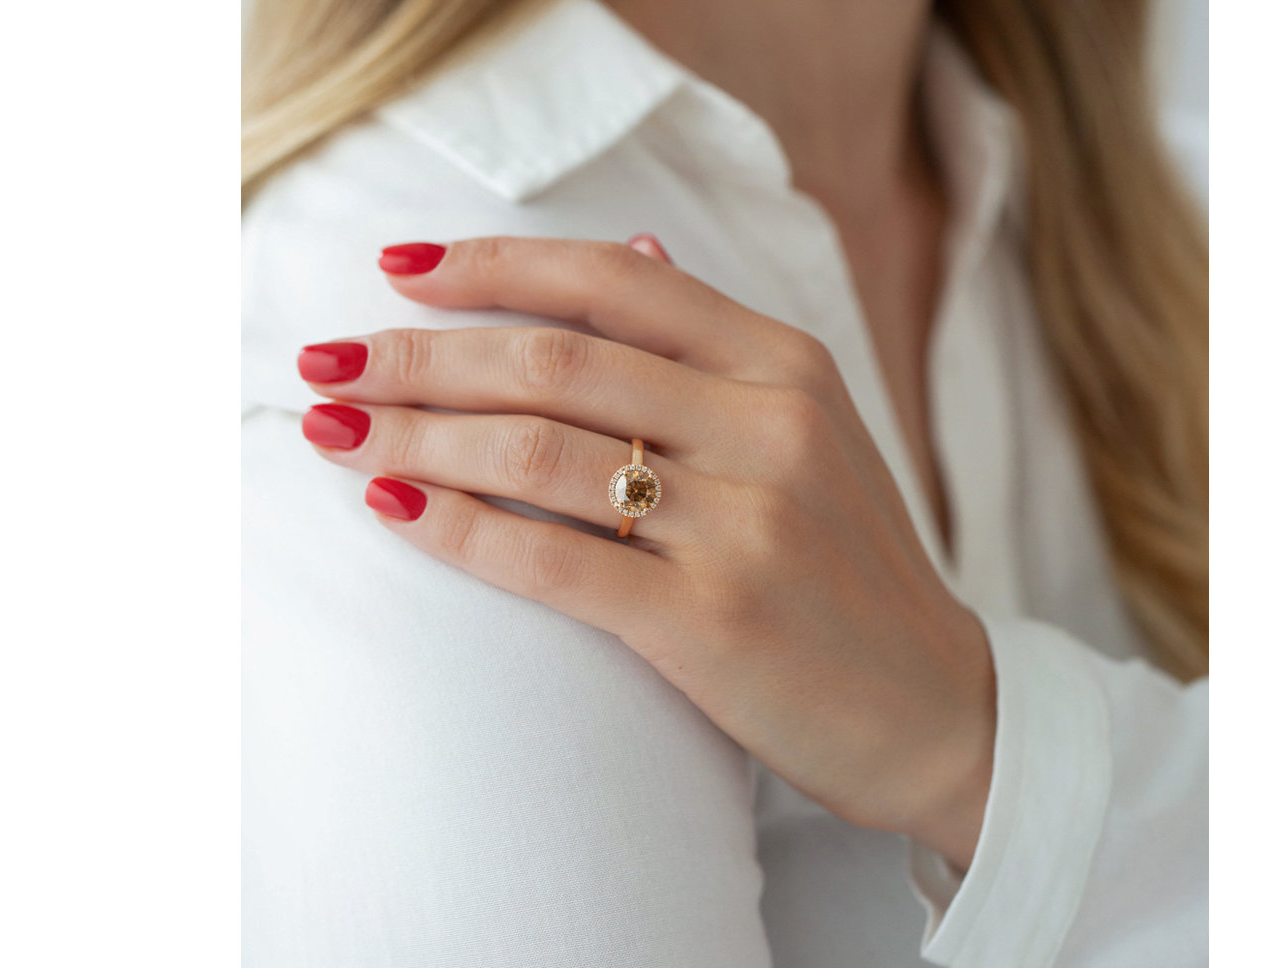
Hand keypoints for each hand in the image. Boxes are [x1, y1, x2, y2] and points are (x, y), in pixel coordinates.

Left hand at [296, 236, 994, 866]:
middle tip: (326, 361)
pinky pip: (553, 559)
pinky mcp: (713, 621)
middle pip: (552, 358)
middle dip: (418, 355)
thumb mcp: (811, 428)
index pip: (613, 279)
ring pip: (538, 451)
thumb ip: (715, 345)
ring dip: (414, 436)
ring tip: (331, 431)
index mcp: (786, 363)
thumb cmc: (848, 568)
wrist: (938, 711)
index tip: (396, 268)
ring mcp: (746, 524)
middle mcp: (769, 425)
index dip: (491, 264)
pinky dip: (457, 528)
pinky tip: (390, 507)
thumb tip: (632, 241)